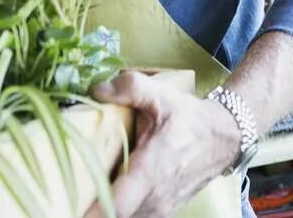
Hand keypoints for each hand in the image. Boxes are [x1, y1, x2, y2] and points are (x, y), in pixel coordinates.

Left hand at [82, 71, 240, 217]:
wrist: (224, 137)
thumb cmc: (189, 118)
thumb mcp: (161, 96)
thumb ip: (129, 88)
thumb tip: (96, 90)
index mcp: (150, 170)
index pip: (116, 206)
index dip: (91, 211)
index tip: (69, 203)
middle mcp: (155, 197)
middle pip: (114, 217)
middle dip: (89, 207)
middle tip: (68, 191)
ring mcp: (161, 209)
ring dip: (106, 209)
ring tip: (86, 192)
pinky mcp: (164, 212)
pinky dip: (121, 210)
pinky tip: (108, 193)